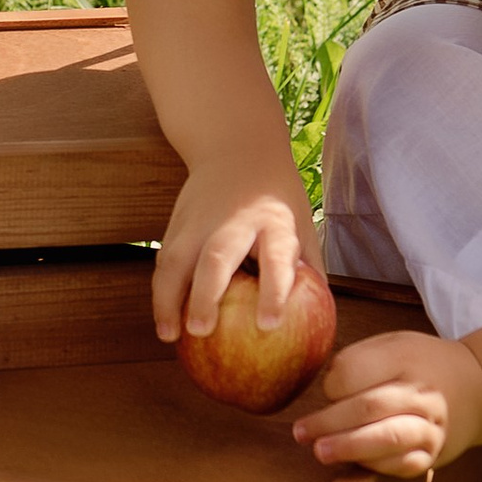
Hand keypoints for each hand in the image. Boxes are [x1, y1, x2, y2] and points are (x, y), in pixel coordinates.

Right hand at [152, 162, 323, 343]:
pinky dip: (160, 291)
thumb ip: (309, 266)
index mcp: (274, 220)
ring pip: (178, 258)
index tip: (268, 325)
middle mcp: (235, 219)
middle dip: (205, 294)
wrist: (236, 146)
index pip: (276, 257)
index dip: (273, 291)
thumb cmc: (277, 196)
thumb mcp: (302, 221)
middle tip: (201, 330)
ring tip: (170, 335)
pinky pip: (164, 260)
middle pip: (217, 257)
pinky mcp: (177, 222)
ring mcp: (200, 219)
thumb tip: (321, 321)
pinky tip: (164, 321)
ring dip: (169, 298)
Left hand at [296, 330, 481, 477]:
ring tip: (320, 451)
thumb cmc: (421, 363)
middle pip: (368, 407)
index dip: (332, 386)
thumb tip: (324, 390)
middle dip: (328, 422)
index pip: (356, 371)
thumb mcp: (395, 343)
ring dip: (349, 447)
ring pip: (388, 438)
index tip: (326, 392)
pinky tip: (356, 462)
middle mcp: (422, 391)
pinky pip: (403, 464)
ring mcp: (431, 425)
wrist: (478, 386)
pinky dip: (376, 465)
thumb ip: (360, 359)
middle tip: (301, 432)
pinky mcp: (435, 453)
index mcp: (406, 356)